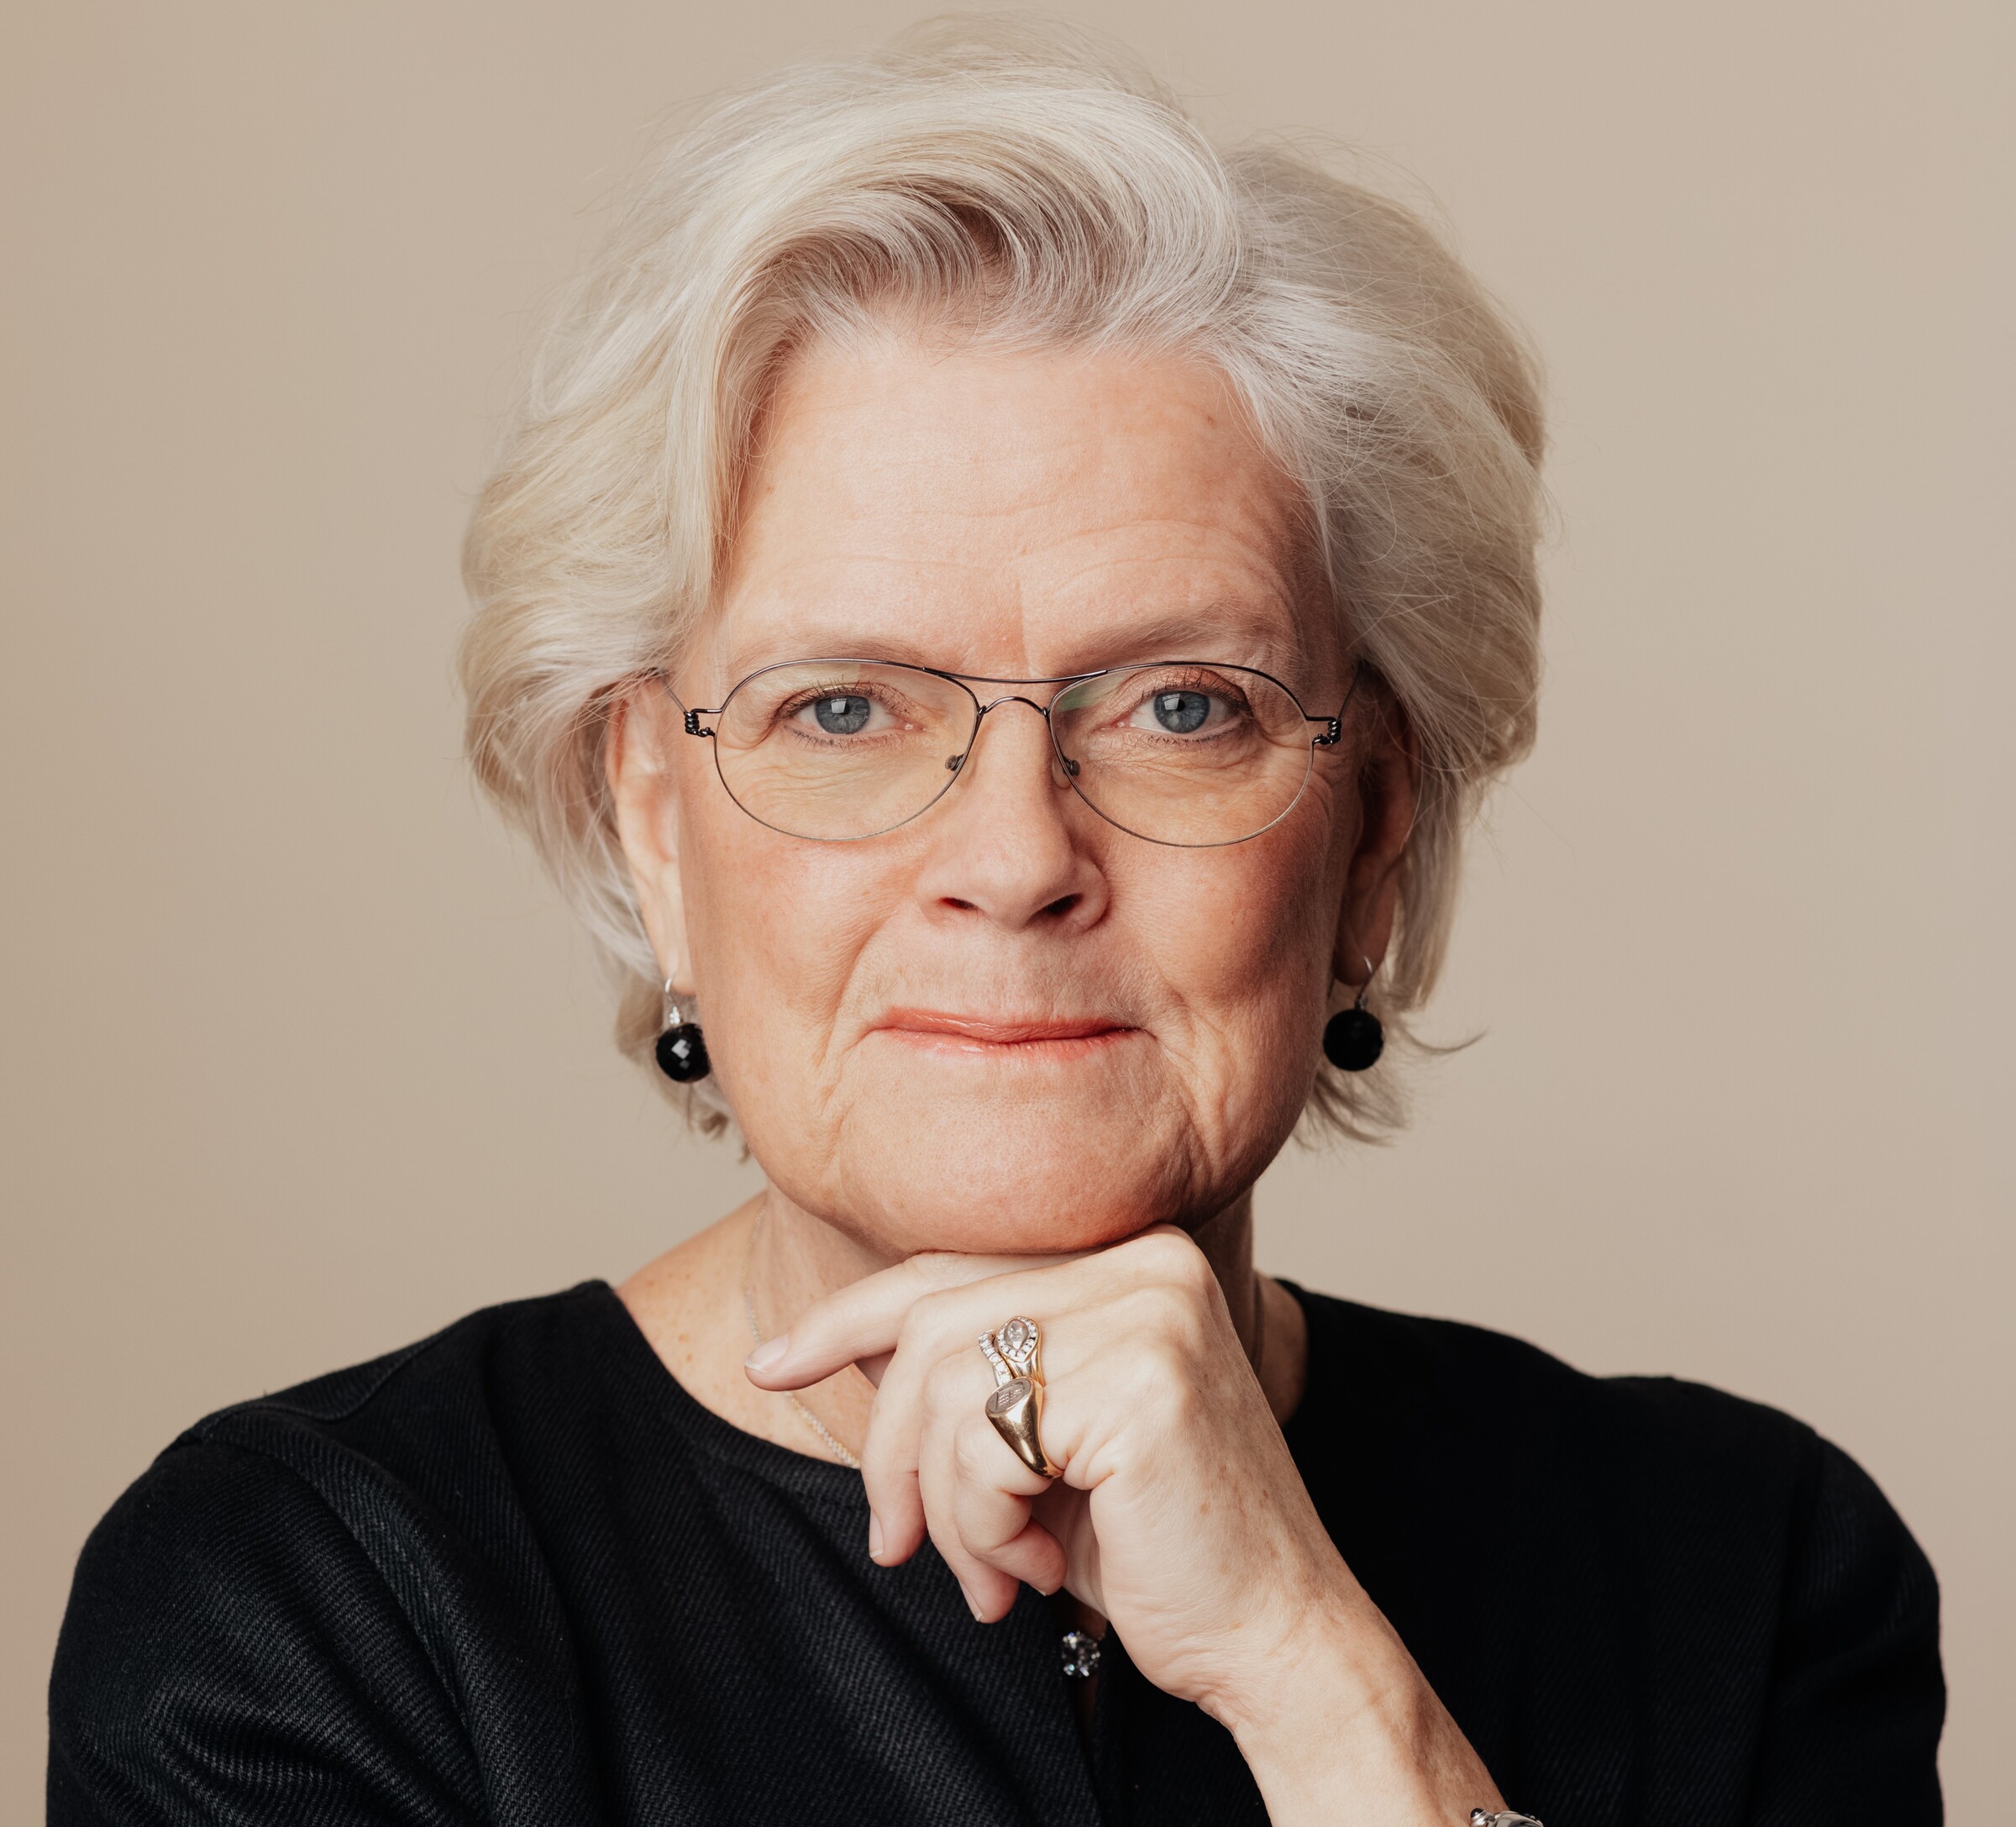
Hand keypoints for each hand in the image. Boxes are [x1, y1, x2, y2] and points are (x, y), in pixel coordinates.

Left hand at [745, 1226, 1503, 1824]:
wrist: (1275, 1637)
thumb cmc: (1158, 1546)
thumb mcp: (1048, 1440)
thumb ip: (975, 1374)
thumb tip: (842, 1339)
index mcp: (1132, 1260)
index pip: (951, 1269)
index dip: (846, 1319)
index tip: (773, 1364)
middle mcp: (1146, 1264)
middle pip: (930, 1325)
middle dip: (890, 1449)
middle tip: (898, 1542)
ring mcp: (1150, 1314)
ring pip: (944, 1390)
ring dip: (946, 1508)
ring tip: (993, 1571)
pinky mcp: (1143, 1383)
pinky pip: (985, 1448)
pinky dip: (984, 1529)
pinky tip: (1041, 1569)